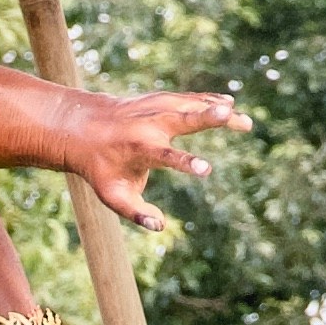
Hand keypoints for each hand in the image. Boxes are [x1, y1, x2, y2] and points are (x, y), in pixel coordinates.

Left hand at [63, 86, 240, 219]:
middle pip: (184, 119)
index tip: (207, 170)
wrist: (82, 127)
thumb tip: (159, 226)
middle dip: (208, 117)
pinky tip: (230, 104)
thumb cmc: (101, 167)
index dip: (187, 163)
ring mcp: (156, 107)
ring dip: (217, 109)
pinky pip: (189, 98)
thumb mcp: (111, 195)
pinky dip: (208, 99)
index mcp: (140, 148)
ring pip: (192, 104)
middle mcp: (151, 124)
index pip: (168, 156)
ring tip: (244, 121)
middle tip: (230, 114)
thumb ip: (135, 212)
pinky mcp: (160, 98)